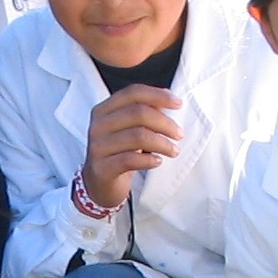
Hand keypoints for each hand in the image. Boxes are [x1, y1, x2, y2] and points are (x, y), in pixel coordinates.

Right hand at [82, 86, 181, 209]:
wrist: (99, 184)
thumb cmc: (119, 153)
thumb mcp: (129, 129)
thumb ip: (145, 112)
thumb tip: (168, 100)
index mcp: (104, 110)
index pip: (133, 93)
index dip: (158, 95)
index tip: (178, 104)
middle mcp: (98, 125)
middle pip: (138, 113)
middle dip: (164, 123)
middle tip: (179, 134)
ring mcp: (97, 147)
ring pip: (137, 136)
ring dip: (162, 143)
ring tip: (174, 150)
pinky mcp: (101, 168)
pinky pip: (129, 160)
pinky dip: (149, 160)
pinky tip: (158, 161)